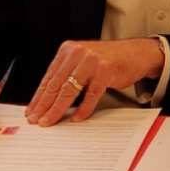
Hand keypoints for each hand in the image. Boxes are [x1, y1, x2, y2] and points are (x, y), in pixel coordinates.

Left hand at [26, 39, 163, 125]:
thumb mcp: (84, 61)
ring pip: (69, 90)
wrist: (137, 52)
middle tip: (36, 120)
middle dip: (44, 105)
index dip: (38, 96)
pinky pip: (91, 94)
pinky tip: (77, 117)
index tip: (31, 110)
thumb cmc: (109, 59)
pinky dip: (83, 108)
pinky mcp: (106, 70)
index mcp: (69, 49)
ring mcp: (92, 61)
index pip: (49, 77)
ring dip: (58, 109)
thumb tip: (48, 99)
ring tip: (50, 121)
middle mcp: (79, 52)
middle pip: (56, 84)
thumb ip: (68, 74)